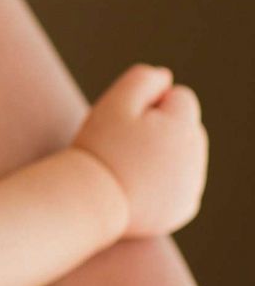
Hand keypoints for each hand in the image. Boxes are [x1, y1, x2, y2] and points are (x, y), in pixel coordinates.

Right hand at [74, 64, 207, 236]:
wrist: (90, 202)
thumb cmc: (99, 149)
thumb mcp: (113, 104)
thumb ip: (142, 81)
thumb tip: (165, 77)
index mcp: (184, 128)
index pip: (180, 97)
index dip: (150, 103)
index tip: (125, 122)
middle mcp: (196, 157)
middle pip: (186, 127)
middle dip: (162, 128)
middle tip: (124, 145)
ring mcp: (192, 185)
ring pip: (183, 156)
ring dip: (163, 154)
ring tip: (128, 166)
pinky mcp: (183, 208)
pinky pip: (179, 184)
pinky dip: (162, 182)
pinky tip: (137, 186)